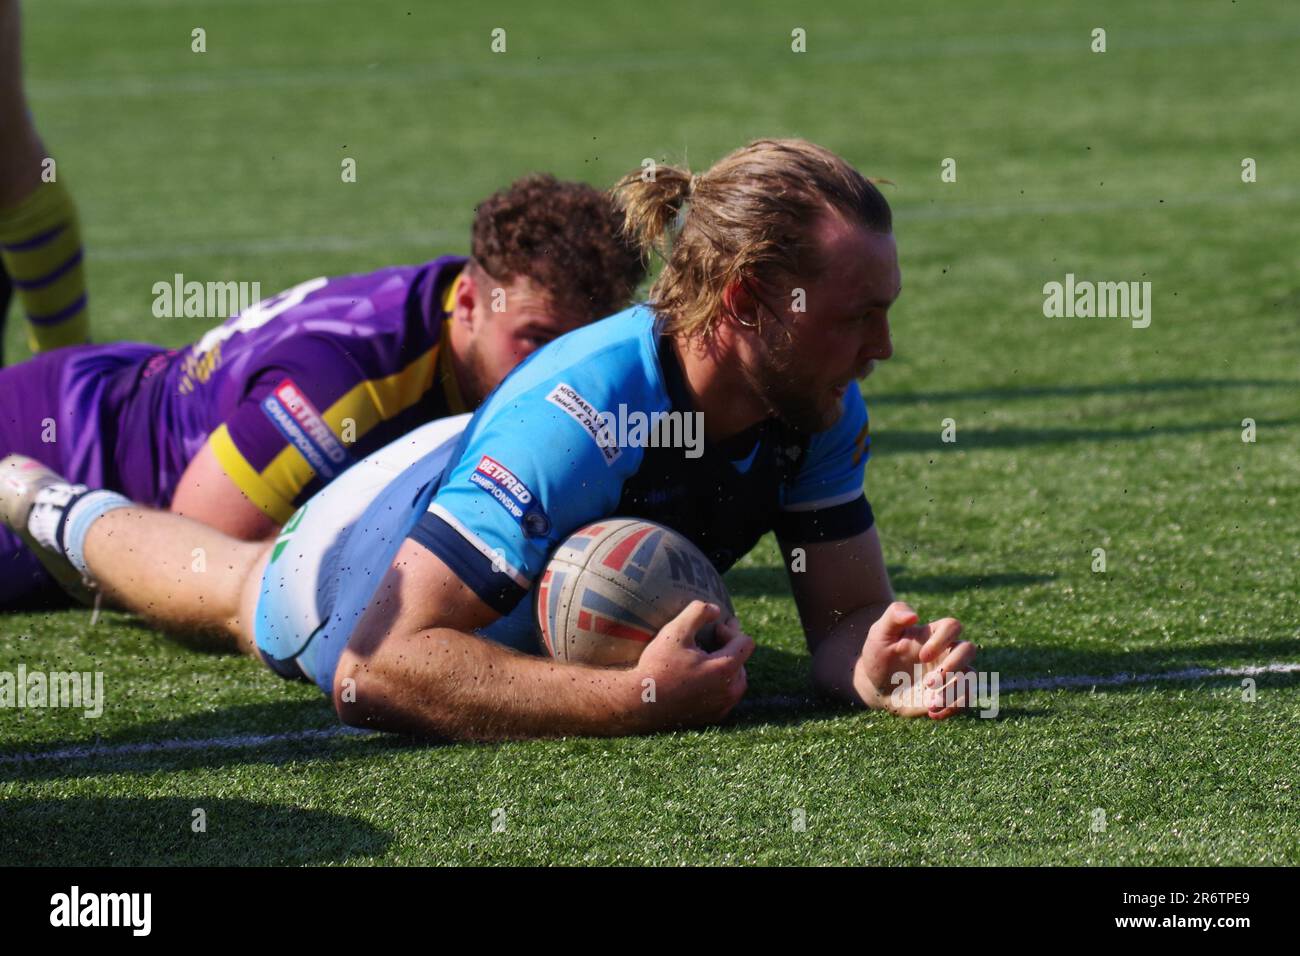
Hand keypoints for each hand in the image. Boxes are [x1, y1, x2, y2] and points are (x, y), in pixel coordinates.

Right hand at [630, 601, 753, 730]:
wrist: (640, 702)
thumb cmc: (658, 665)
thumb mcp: (675, 631)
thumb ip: (698, 612)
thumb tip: (717, 610)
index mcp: (725, 668)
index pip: (746, 642)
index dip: (731, 631)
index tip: (713, 629)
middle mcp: (730, 691)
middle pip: (742, 661)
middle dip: (730, 647)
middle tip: (712, 638)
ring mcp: (722, 706)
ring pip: (736, 680)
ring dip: (727, 665)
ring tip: (708, 657)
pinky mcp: (713, 717)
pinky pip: (726, 696)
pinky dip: (720, 683)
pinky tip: (701, 676)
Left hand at [855, 602, 975, 719]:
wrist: (876, 684)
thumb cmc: (879, 654)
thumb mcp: (880, 633)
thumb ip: (894, 616)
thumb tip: (913, 615)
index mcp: (932, 634)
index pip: (953, 626)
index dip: (942, 640)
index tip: (922, 656)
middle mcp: (946, 652)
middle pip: (969, 649)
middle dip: (953, 666)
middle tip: (929, 682)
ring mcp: (950, 674)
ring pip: (972, 677)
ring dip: (954, 691)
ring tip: (930, 702)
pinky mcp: (948, 694)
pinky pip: (965, 700)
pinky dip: (952, 708)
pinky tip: (931, 712)